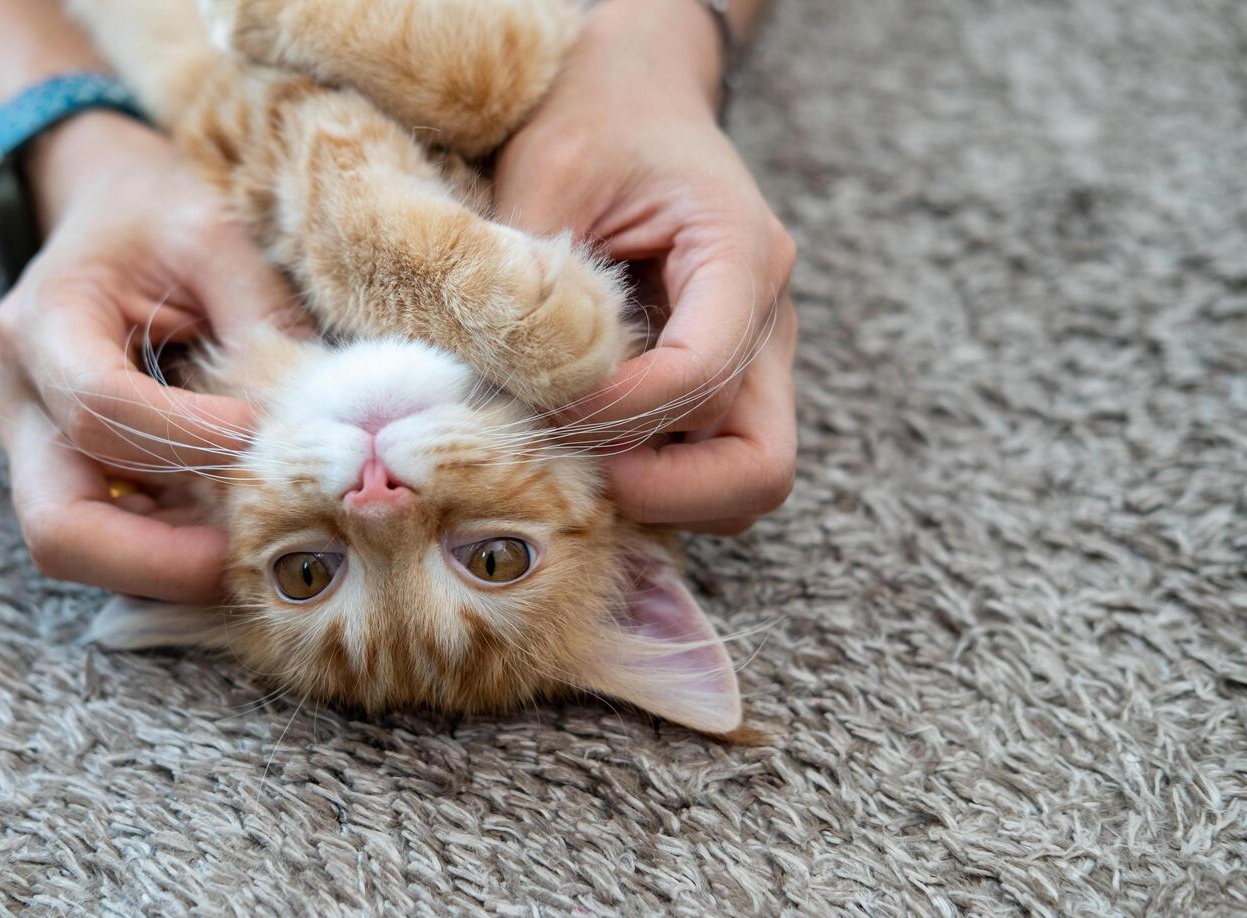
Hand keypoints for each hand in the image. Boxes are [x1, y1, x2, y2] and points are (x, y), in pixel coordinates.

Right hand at [0, 113, 305, 600]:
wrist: (104, 214)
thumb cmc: (158, 216)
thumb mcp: (214, 236)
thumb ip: (261, 316)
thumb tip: (329, 415)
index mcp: (43, 325)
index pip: (100, 410)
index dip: (186, 438)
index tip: (258, 433)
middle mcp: (22, 404)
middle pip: (59, 527)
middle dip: (160, 560)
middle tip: (255, 553)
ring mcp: (40, 452)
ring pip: (83, 551)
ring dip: (173, 567)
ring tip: (263, 547)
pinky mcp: (77, 478)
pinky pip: (116, 544)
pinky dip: (177, 554)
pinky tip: (246, 535)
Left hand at [494, 0, 797, 532]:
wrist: (641, 95)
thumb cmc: (597, 119)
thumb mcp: (550, 172)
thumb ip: (527, 279)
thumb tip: (480, 390)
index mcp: (740, 255)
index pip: (704, 374)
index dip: (620, 414)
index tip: (541, 414)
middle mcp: (766, 320)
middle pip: (760, 466)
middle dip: (667, 492)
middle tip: (575, 470)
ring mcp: (754, 360)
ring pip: (741, 482)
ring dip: (659, 493)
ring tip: (569, 457)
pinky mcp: (723, 382)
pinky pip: (706, 464)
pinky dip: (650, 479)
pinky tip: (579, 446)